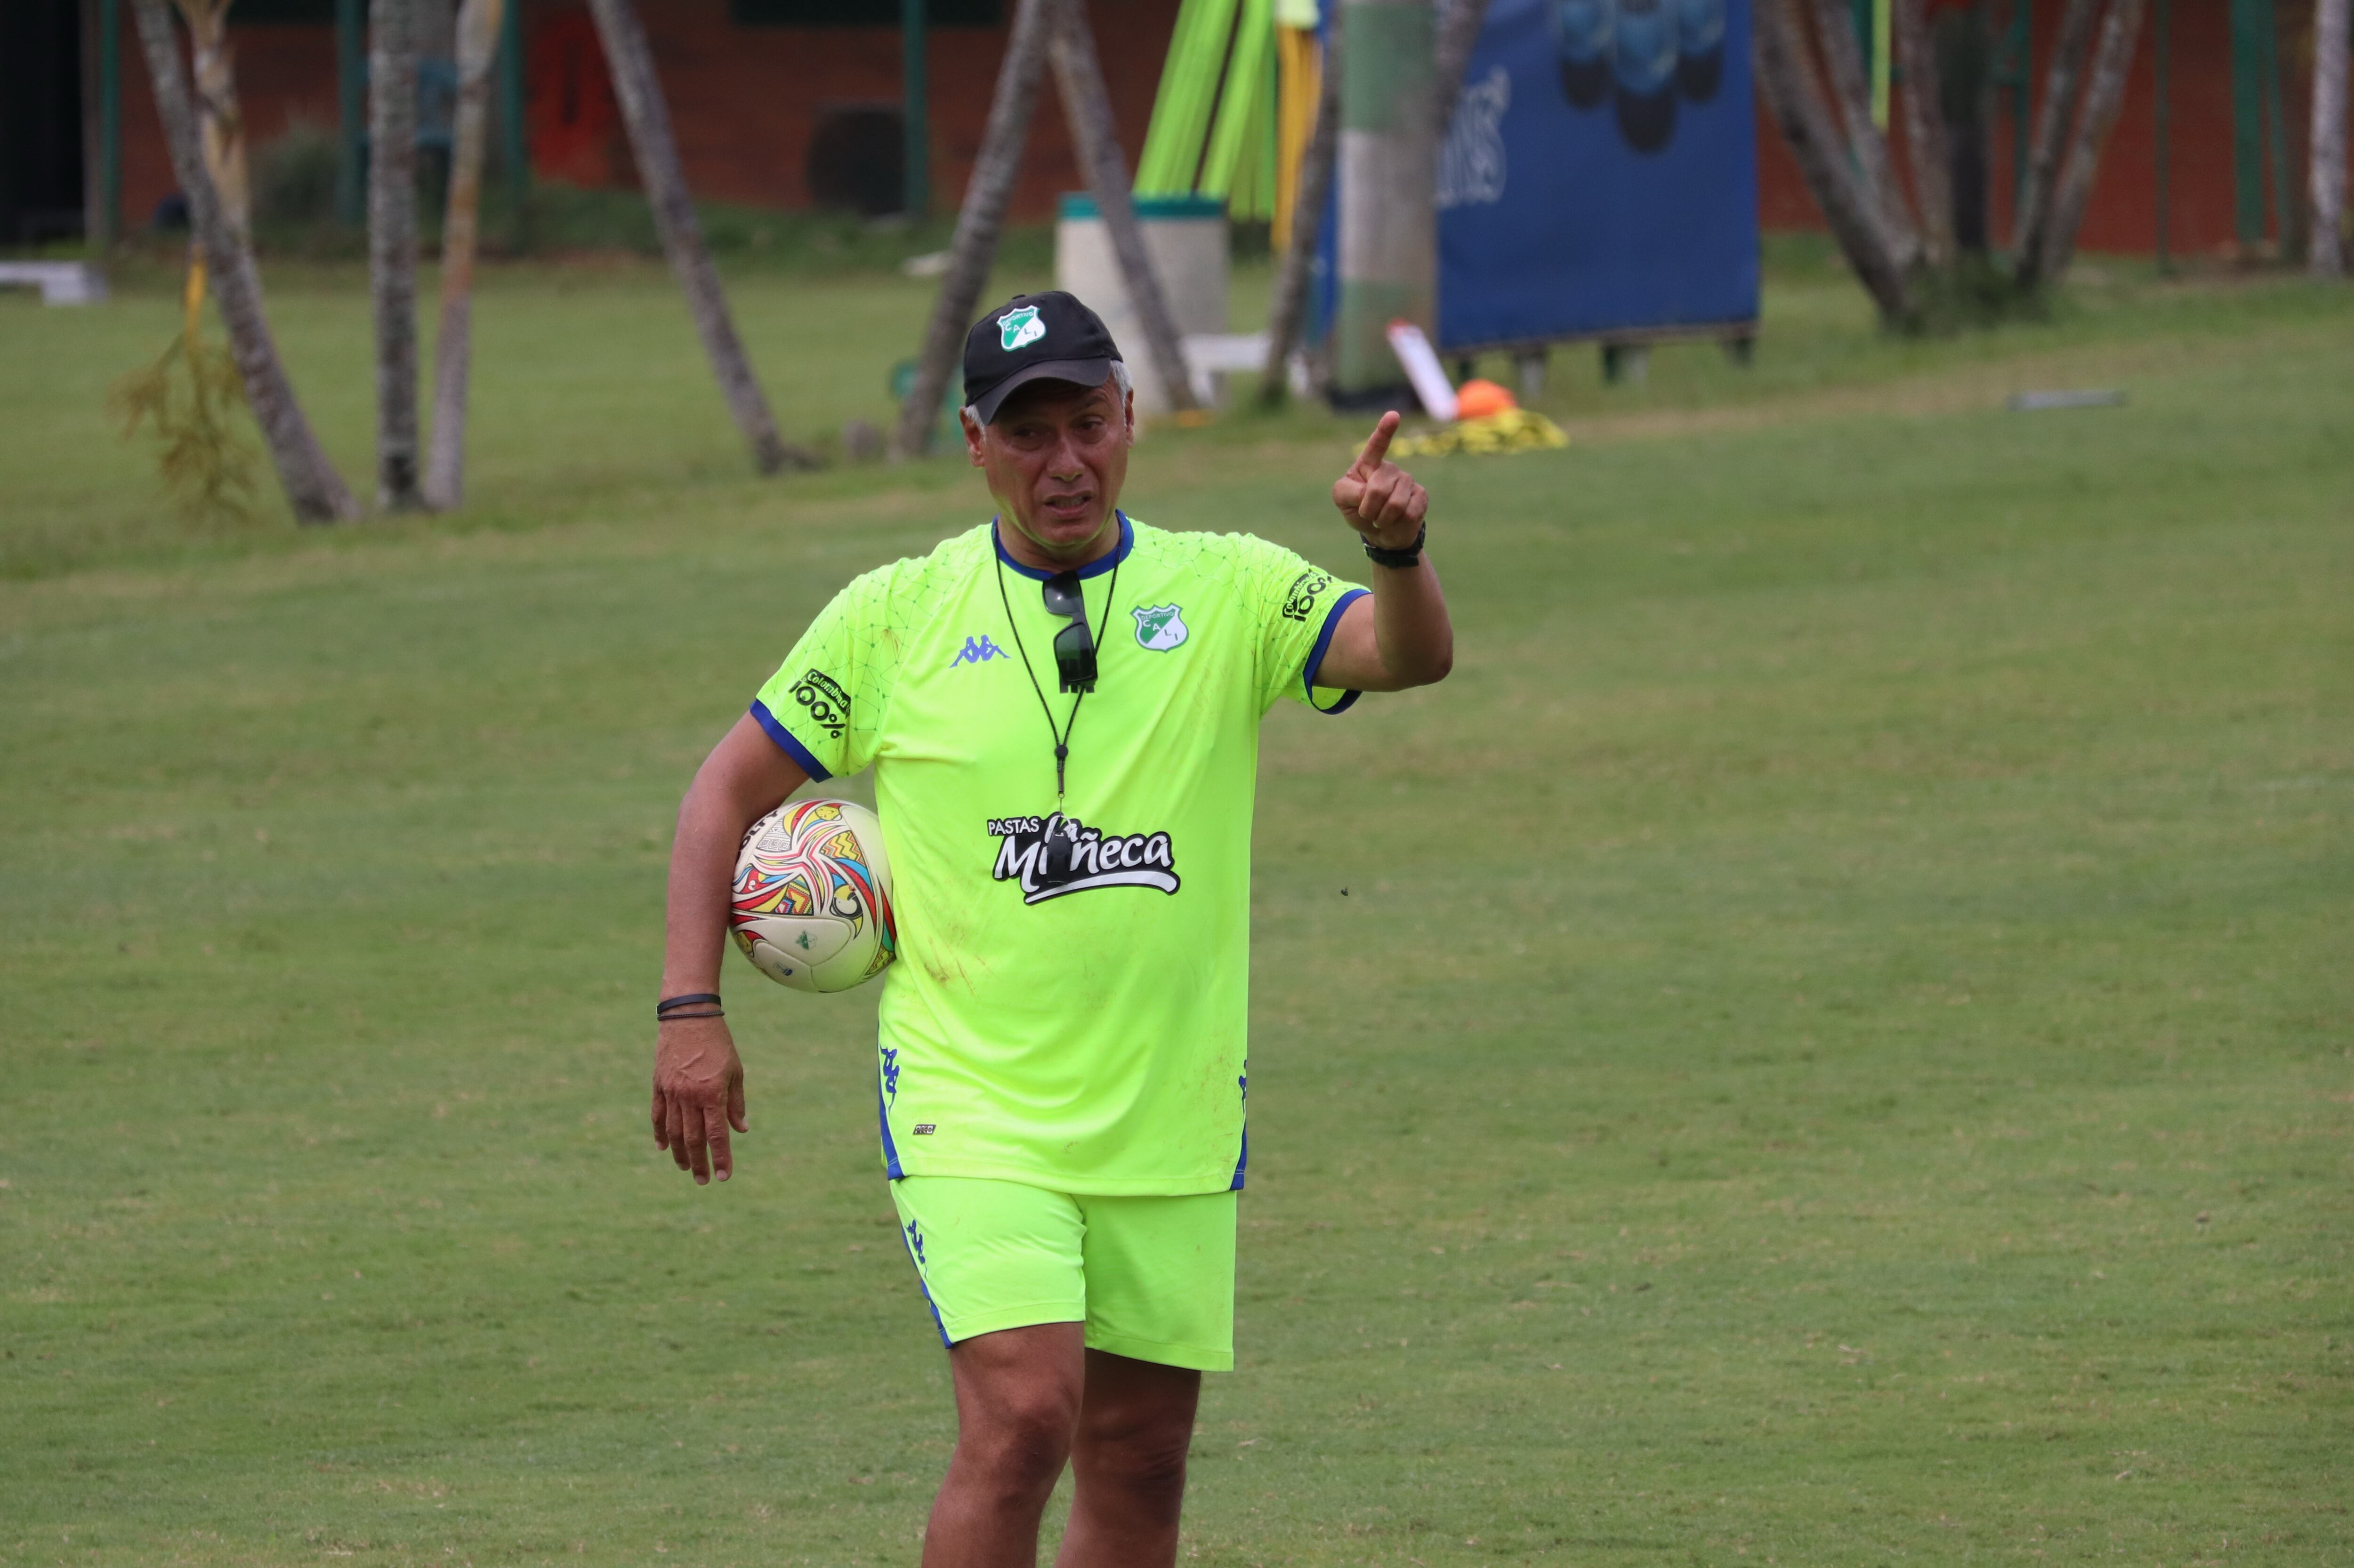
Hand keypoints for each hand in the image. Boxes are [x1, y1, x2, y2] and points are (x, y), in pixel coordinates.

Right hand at [652, 1014, 747, 1183]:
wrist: (688, 1016)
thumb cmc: (718, 1043)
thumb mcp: (735, 1071)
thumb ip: (736, 1103)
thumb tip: (741, 1130)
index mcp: (712, 1094)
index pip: (717, 1135)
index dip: (721, 1157)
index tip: (724, 1176)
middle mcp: (689, 1096)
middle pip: (693, 1139)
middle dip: (699, 1163)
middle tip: (704, 1181)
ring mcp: (671, 1092)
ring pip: (674, 1132)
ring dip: (680, 1153)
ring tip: (686, 1168)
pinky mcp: (658, 1085)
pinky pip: (657, 1116)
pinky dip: (660, 1133)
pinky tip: (663, 1148)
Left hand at [1331, 411, 1428, 551]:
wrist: (1380, 532)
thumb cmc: (1358, 510)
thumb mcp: (1342, 499)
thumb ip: (1348, 491)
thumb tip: (1369, 491)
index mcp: (1368, 463)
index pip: (1376, 445)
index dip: (1385, 430)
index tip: (1393, 416)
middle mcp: (1389, 468)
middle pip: (1378, 489)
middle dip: (1368, 509)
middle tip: (1368, 514)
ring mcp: (1407, 480)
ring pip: (1395, 504)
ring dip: (1382, 518)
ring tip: (1381, 518)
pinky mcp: (1421, 495)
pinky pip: (1409, 512)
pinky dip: (1397, 522)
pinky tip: (1397, 519)